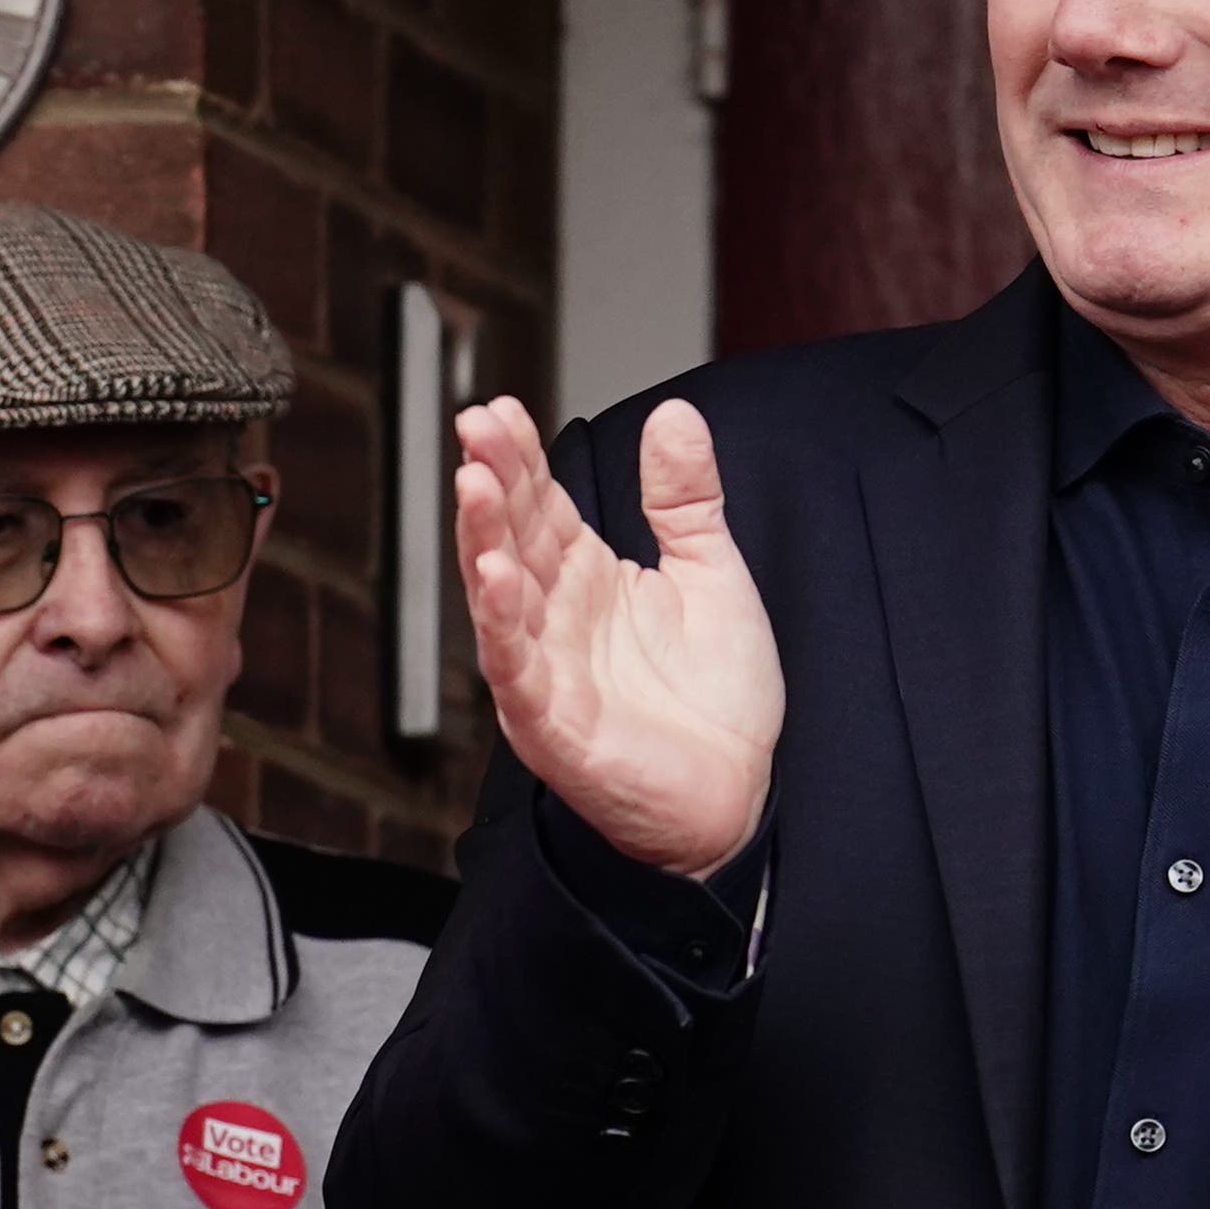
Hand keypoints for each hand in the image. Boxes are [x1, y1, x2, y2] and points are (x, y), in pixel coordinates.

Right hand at [457, 397, 778, 878]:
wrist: (735, 798)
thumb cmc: (714, 703)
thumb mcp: (712, 576)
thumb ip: (686, 498)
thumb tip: (676, 415)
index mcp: (587, 579)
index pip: (542, 503)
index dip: (521, 456)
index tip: (502, 409)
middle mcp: (555, 618)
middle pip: (512, 535)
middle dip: (493, 479)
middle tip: (477, 425)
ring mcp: (547, 670)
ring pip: (499, 595)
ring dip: (482, 539)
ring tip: (474, 484)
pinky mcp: (552, 723)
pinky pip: (517, 669)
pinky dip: (501, 625)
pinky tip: (494, 578)